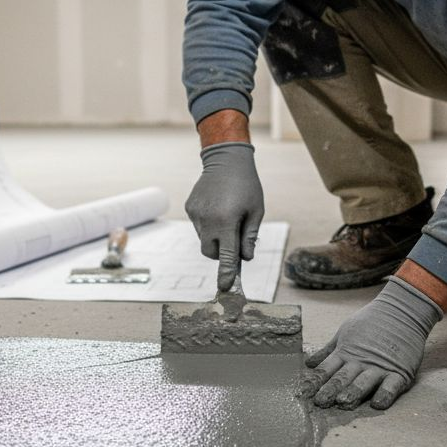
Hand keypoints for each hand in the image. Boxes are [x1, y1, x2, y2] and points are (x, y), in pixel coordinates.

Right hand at [185, 141, 264, 291]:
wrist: (226, 159)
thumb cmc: (247, 185)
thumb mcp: (256, 210)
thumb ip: (250, 236)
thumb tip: (246, 258)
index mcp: (226, 221)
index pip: (227, 255)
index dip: (227, 273)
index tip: (226, 287)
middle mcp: (207, 220)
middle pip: (210, 252)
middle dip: (221, 253)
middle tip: (234, 238)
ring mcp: (196, 214)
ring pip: (204, 239)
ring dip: (215, 236)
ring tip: (227, 215)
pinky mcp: (190, 208)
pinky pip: (199, 226)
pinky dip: (208, 225)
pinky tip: (217, 208)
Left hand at [302, 276, 443, 409]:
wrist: (403, 310)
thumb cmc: (372, 321)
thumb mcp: (345, 332)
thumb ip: (328, 350)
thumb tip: (309, 363)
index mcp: (346, 352)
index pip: (326, 369)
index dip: (314, 381)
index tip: (302, 393)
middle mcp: (361, 361)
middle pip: (343, 377)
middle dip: (330, 390)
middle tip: (320, 402)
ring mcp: (380, 367)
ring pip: (364, 382)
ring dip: (353, 392)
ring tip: (343, 402)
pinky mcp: (400, 371)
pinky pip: (392, 386)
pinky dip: (385, 394)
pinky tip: (378, 404)